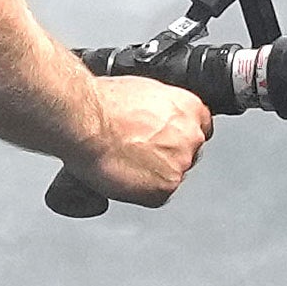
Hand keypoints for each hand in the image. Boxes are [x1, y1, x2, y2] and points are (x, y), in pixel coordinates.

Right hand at [72, 74, 211, 204]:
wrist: (87, 123)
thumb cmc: (103, 104)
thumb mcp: (142, 90)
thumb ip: (160, 107)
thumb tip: (153, 117)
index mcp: (190, 108)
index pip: (199, 126)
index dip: (178, 134)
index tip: (164, 138)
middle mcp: (191, 136)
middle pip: (187, 152)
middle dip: (166, 154)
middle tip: (137, 151)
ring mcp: (180, 164)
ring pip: (171, 174)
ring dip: (153, 173)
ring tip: (124, 162)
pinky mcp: (164, 189)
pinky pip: (156, 195)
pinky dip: (140, 191)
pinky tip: (122, 175)